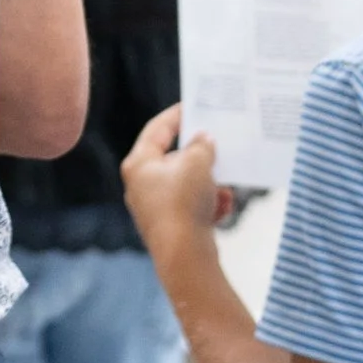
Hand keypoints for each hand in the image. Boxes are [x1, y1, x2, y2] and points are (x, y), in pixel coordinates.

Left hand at [122, 104, 228, 259]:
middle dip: (200, 155)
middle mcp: (141, 184)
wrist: (184, 256)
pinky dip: (209, 204)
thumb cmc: (184, 202)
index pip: (157, 129)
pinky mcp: (171, 227)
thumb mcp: (197, 163)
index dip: (176, 115)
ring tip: (225, 188)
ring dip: (210, 183)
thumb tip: (203, 140)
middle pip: (174, 159)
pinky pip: (193, 206)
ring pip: (188, 184)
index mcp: (138, 163)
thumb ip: (202, 145)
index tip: (194, 105)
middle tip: (220, 145)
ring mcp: (155, 208)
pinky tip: (222, 209)